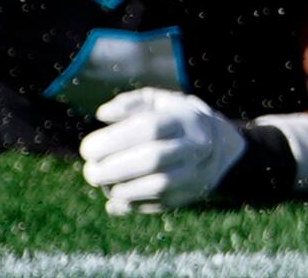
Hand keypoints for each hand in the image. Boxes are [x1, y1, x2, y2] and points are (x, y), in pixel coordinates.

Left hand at [79, 88, 249, 214]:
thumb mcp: (160, 102)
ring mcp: (194, 173)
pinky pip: (157, 204)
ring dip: (121, 189)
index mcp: (184, 119)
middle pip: (153, 159)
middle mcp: (194, 146)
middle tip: (89, 172)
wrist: (220, 147)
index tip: (86, 149)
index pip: (149, 128)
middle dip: (114, 169)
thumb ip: (130, 103)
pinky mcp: (188, 196)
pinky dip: (131, 204)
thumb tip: (102, 114)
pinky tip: (116, 198)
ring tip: (103, 184)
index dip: (114, 139)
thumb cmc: (177, 120)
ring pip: (157, 185)